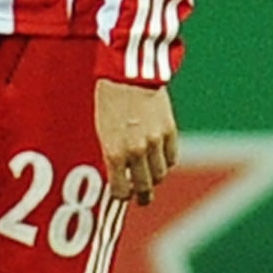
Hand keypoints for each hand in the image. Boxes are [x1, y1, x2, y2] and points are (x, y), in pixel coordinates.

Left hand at [95, 79, 178, 204]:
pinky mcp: (169, 131)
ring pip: (160, 174)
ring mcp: (155, 141)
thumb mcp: (102, 129)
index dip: (121, 196)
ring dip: (154, 178)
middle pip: (144, 186)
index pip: (121, 190)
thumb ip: (111, 153)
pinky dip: (165, 162)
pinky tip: (159, 159)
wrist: (129, 73)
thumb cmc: (108, 98)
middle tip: (141, 198)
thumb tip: (118, 173)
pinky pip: (171, 157)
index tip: (121, 196)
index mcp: (114, 152)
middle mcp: (136, 150)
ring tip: (150, 177)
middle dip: (142, 195)